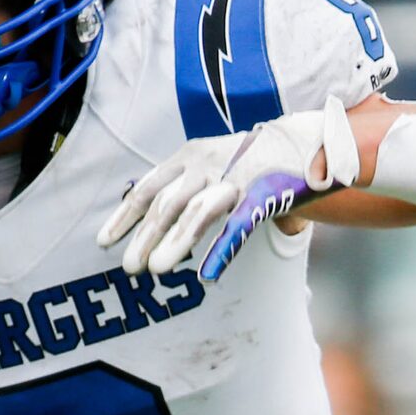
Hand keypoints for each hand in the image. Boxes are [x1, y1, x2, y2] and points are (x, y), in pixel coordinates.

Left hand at [99, 94, 359, 280]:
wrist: (312, 140)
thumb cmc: (255, 160)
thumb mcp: (211, 164)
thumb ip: (182, 185)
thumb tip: (141, 207)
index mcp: (190, 157)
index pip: (148, 188)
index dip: (125, 216)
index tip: (104, 242)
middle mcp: (207, 164)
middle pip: (166, 203)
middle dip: (144, 236)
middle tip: (128, 268)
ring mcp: (236, 178)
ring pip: (197, 212)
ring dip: (173, 242)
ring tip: (154, 270)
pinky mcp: (265, 195)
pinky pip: (239, 225)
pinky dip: (222, 249)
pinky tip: (208, 274)